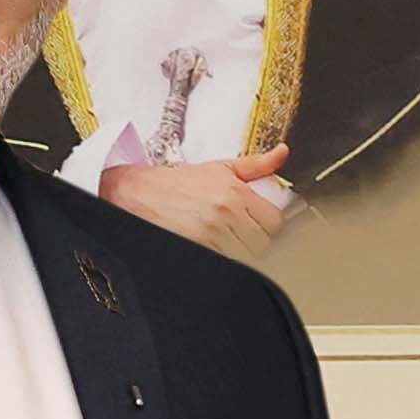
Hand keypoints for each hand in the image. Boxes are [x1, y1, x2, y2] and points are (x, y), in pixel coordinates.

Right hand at [102, 147, 294, 252]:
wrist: (137, 194)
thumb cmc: (176, 183)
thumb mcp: (218, 168)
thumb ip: (255, 164)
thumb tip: (281, 154)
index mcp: (235, 192)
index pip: (275, 221)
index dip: (271, 225)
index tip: (261, 224)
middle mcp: (225, 214)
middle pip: (265, 243)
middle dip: (259, 241)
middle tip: (244, 235)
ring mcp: (211, 236)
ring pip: (249, 257)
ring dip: (244, 254)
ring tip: (229, 242)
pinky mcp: (199, 251)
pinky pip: (228, 264)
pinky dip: (227, 261)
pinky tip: (218, 251)